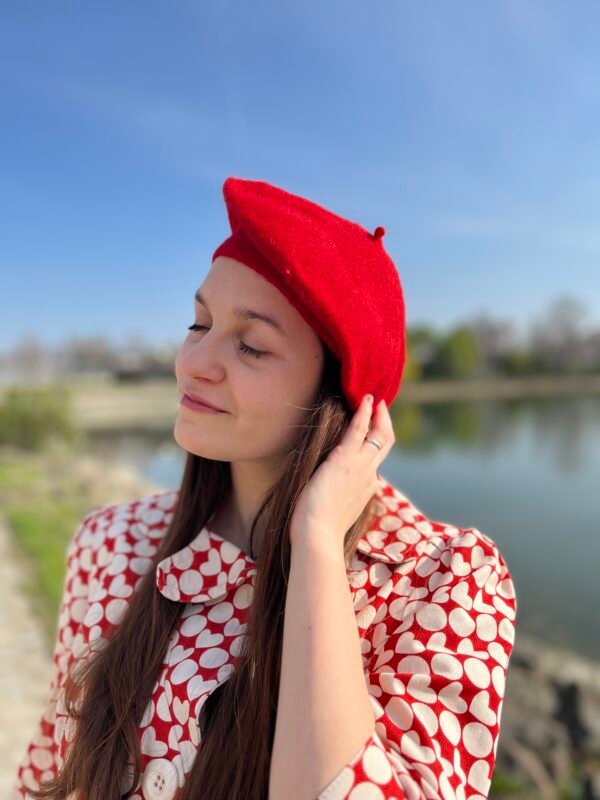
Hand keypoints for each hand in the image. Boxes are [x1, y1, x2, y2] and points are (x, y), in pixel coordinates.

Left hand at [289, 394, 395, 550]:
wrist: (317, 536)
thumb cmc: (318, 530)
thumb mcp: (335, 513)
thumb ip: (338, 500)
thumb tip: (331, 495)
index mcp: (366, 489)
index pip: (375, 461)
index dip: (375, 445)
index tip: (372, 433)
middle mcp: (369, 476)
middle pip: (385, 445)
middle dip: (384, 424)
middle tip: (381, 408)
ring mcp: (360, 467)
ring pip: (380, 435)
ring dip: (378, 415)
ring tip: (373, 399)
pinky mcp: (345, 459)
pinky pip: (359, 430)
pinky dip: (364, 413)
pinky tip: (365, 401)